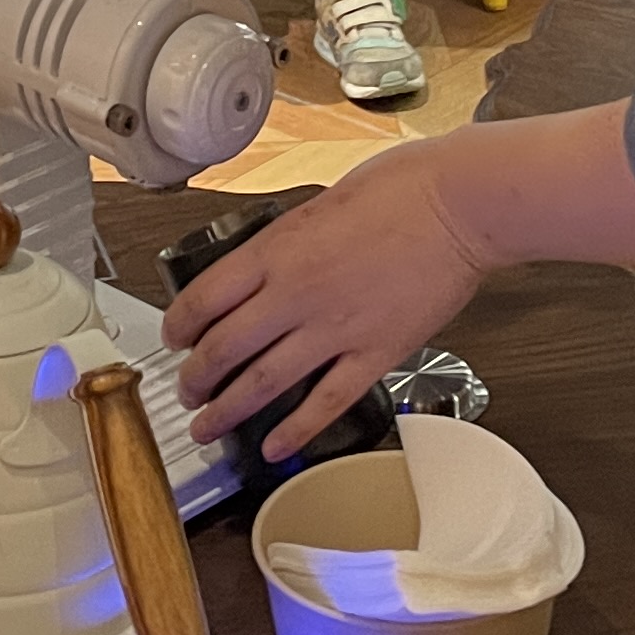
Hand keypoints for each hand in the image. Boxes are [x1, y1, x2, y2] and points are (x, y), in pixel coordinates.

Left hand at [163, 151, 488, 453]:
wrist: (460, 205)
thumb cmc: (402, 188)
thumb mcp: (321, 202)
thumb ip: (289, 241)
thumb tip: (269, 262)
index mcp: (276, 251)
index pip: (204, 299)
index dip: (179, 326)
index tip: (174, 338)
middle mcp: (295, 294)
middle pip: (223, 349)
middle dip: (195, 378)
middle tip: (186, 391)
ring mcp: (334, 329)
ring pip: (262, 384)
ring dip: (227, 412)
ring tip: (208, 428)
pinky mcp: (375, 353)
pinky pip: (325, 402)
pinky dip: (295, 431)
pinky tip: (276, 446)